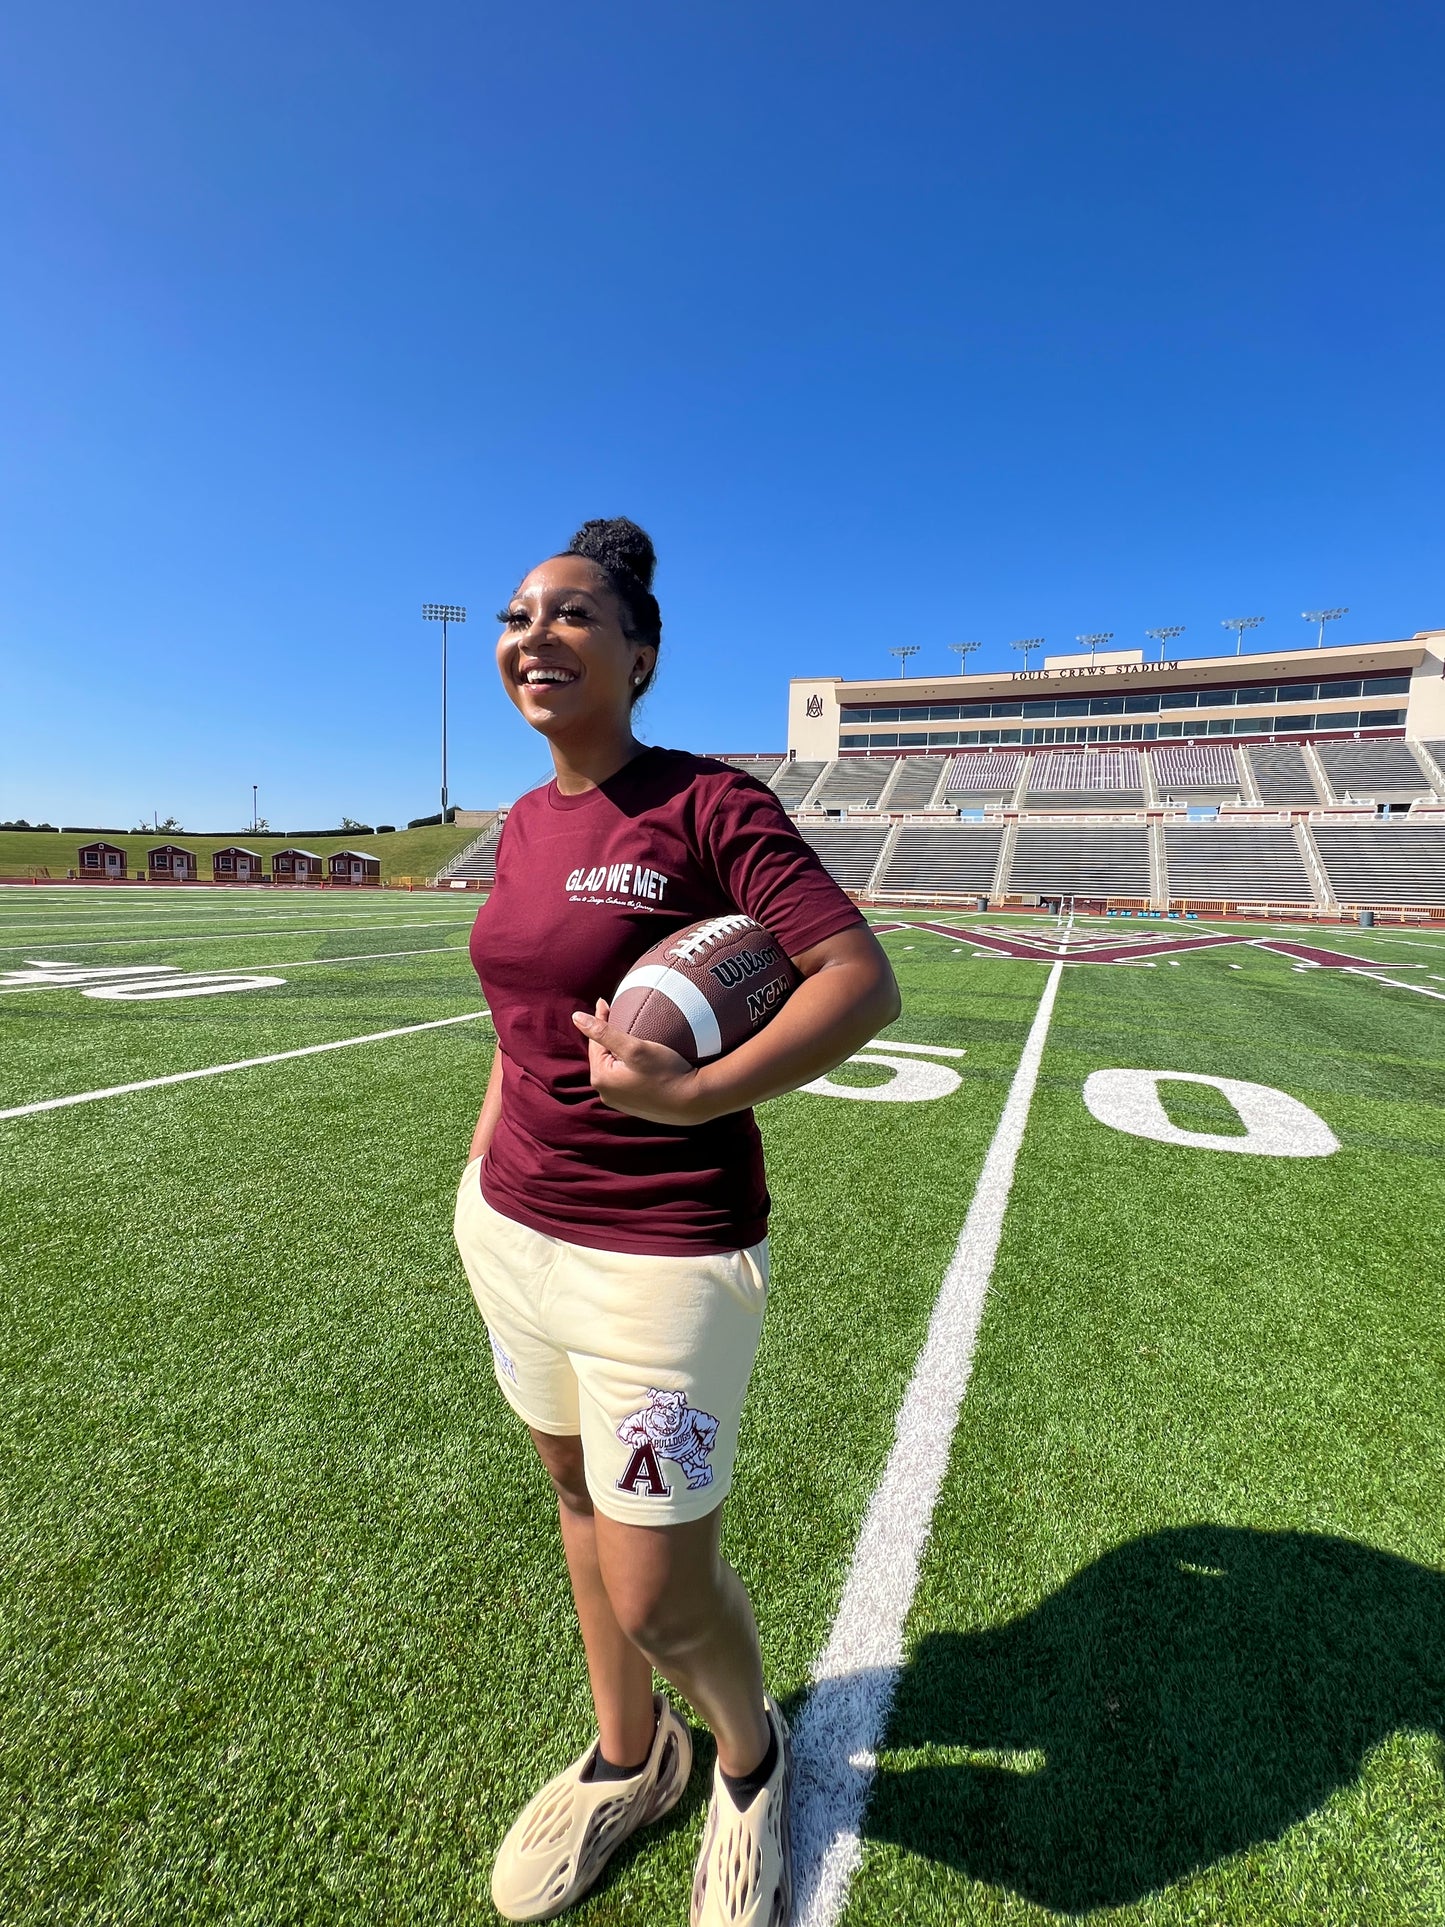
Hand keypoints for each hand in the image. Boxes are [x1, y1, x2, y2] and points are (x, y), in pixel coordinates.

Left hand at [571, 999, 708, 1124]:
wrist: (694, 1101)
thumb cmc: (666, 1072)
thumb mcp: (634, 1047)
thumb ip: (604, 1032)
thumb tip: (575, 1017)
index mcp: (601, 1078)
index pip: (595, 1042)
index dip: (598, 1020)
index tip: (604, 1002)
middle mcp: (606, 1093)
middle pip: (603, 1055)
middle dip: (606, 1036)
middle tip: (613, 1013)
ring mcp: (620, 1101)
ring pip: (614, 1067)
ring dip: (617, 1050)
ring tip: (626, 1032)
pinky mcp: (635, 1105)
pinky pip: (625, 1078)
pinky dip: (627, 1064)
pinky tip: (639, 1057)